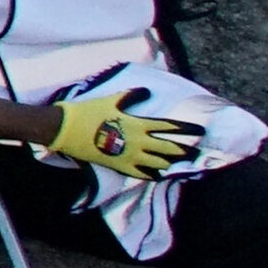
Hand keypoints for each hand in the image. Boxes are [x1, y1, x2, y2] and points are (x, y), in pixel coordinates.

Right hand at [46, 95, 205, 178]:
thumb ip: (131, 96)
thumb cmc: (88, 112)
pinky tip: (160, 176)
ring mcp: (130, 156)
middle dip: (186, 150)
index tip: (202, 130)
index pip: (169, 126)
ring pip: (159, 163)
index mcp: (138, 124)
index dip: (187, 128)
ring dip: (173, 164)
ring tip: (182, 165)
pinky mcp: (120, 166)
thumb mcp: (111, 100)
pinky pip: (142, 174)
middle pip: (169, 148)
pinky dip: (153, 175)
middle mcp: (138, 142)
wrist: (66, 129)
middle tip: (198, 152)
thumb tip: (146, 91)